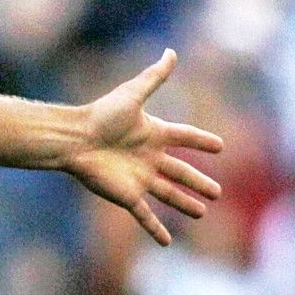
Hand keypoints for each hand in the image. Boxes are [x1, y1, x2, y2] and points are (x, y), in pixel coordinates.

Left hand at [67, 49, 223, 244]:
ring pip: (169, 194)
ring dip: (185, 204)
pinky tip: (167, 242)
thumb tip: (171, 52)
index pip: (184, 137)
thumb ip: (154, 77)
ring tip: (202, 212)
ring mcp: (139, 178)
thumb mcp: (133, 94)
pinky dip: (156, 229)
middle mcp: (148, 157)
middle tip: (218, 191)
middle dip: (199, 182)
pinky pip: (145, 215)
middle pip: (181, 172)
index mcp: (153, 133)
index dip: (201, 141)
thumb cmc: (101, 115)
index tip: (220, 146)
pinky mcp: (127, 195)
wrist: (73, 139)